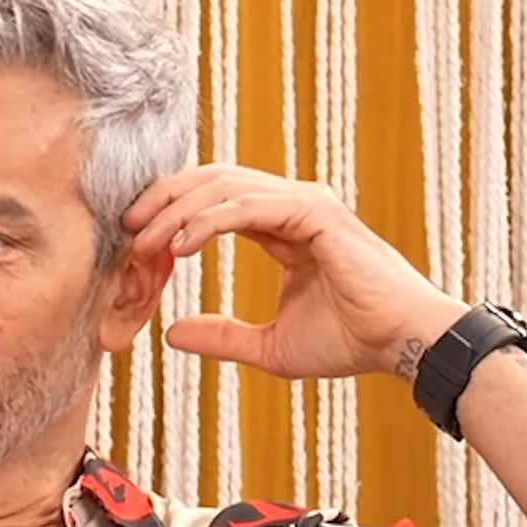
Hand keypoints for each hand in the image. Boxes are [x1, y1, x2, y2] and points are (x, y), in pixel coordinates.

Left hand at [125, 165, 464, 381]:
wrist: (401, 344)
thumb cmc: (350, 342)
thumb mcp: (268, 345)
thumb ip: (223, 335)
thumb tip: (172, 334)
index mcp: (283, 225)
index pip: (215, 200)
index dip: (171, 214)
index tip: (134, 242)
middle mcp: (292, 205)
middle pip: (213, 181)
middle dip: (164, 200)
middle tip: (126, 229)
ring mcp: (305, 203)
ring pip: (224, 186)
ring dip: (177, 210)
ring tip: (143, 240)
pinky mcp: (314, 213)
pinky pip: (247, 206)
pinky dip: (208, 221)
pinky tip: (180, 246)